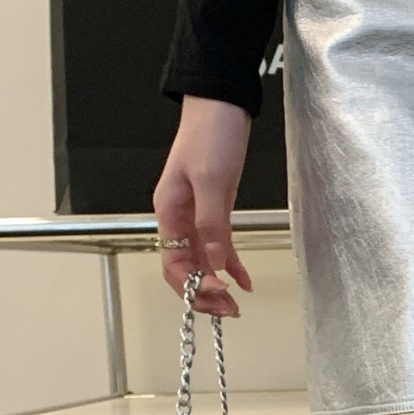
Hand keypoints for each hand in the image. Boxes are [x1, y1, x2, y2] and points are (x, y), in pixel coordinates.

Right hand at [152, 96, 254, 315]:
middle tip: (229, 310)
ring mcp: (197, 215)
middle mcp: (179, 218)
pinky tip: (244, 281)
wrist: (222, 104)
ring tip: (236, 304)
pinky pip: (219, 246)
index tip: (217, 294)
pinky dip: (231, 265)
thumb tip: (215, 264)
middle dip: (204, 292)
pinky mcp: (215, 209)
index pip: (172, 263)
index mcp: (169, 212)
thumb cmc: (211, 134)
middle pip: (185, 268)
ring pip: (202, 261)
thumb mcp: (212, 180)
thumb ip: (212, 224)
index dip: (192, 285)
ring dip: (217, 283)